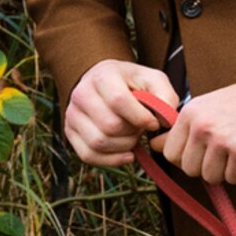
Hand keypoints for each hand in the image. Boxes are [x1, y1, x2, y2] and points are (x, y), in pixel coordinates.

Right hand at [64, 60, 186, 167]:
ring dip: (123, 146)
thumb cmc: (133, 83)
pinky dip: (111, 160)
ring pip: (98, 143)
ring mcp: (72, 114)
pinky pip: (88, 155)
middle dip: (132, 132)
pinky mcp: (70, 132)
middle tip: (140, 128)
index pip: (118, 101)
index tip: (153, 123)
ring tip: (132, 136)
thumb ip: (165, 97)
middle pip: (109, 126)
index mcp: (102, 76)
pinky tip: (127, 153)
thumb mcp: (154, 81)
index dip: (141, 118)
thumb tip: (163, 121)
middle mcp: (81, 93)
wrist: (105, 83)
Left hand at [135, 72, 235, 185]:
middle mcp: (202, 125)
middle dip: (205, 167)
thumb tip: (154, 146)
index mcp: (190, 113)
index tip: (201, 151)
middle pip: (188, 169)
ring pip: (210, 177)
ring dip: (225, 171)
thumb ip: (182, 128)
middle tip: (223, 152)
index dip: (185, 157)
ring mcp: (222, 138)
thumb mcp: (207, 107)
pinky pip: (233, 179)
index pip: (169, 153)